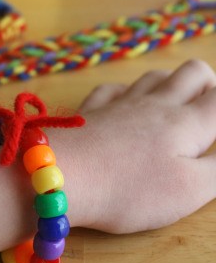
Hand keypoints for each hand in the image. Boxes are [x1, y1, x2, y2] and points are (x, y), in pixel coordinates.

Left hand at [56, 59, 215, 233]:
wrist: (61, 176)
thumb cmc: (131, 189)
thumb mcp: (190, 190)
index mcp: (187, 123)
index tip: (215, 127)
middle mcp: (157, 104)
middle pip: (193, 72)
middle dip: (209, 85)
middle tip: (207, 111)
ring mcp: (121, 103)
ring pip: (154, 75)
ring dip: (171, 84)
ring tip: (173, 106)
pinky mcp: (92, 109)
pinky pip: (114, 89)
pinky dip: (127, 94)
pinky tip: (125, 108)